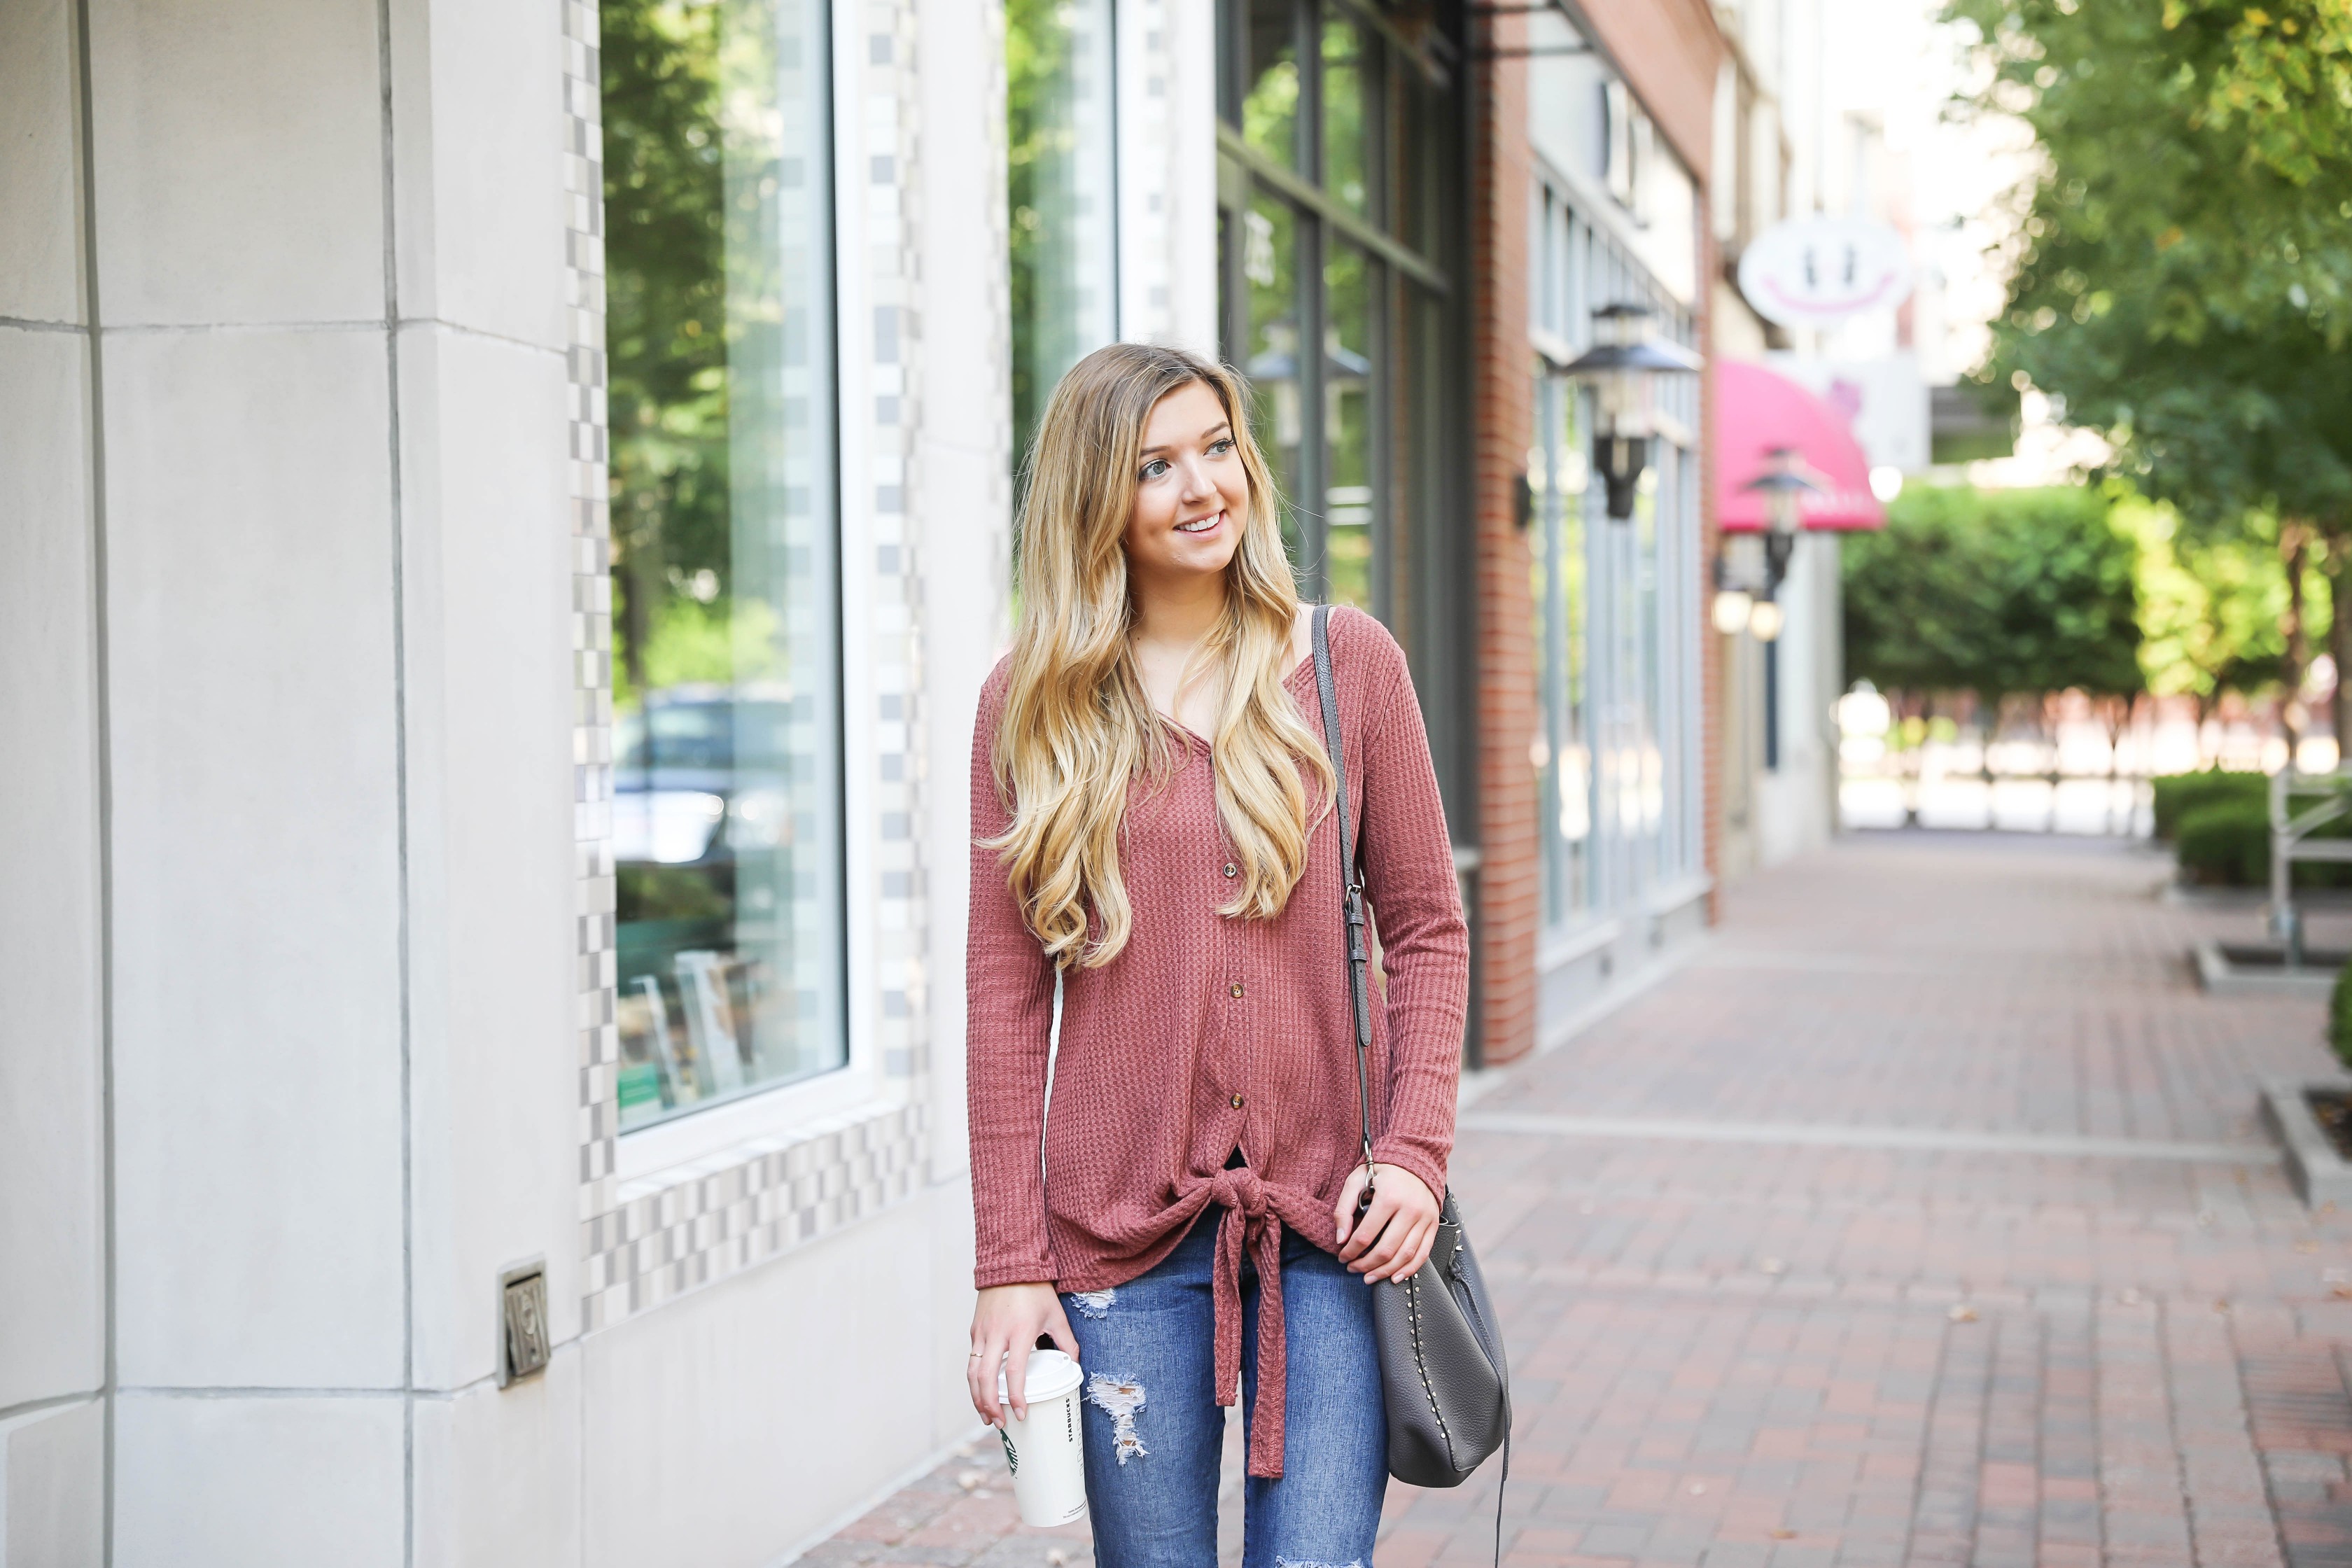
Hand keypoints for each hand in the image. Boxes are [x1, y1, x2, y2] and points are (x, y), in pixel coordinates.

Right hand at [967, 1283, 1078, 1426]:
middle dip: (990, 1405)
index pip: (1015, 1371)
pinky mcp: (974, 1330)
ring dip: (977, 1397)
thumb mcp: (1056, 1315)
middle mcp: (997, 1333)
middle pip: (986, 1377)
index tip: (1021, 1413)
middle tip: (999, 1423)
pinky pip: (971, 1360)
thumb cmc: (1035, 1290)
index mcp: (1020, 1331)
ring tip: (986, 1416)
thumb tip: (1074, 1365)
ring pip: (972, 1372)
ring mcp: (982, 1332)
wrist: (1010, 1264)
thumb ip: (1066, 1342)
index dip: (1017, 1396)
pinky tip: (982, 1393)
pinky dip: (975, 1380)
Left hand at [1333, 1163, 1440, 1283]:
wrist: (1414, 1157)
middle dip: (1365, 1265)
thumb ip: (1344, 1209)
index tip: (1342, 1256)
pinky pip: (1423, 1253)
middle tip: (1353, 1268)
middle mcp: (1410, 1209)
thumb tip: (1341, 1238)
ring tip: (1370, 1277)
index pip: (1366, 1235)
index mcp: (1389, 1198)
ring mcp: (1425, 1218)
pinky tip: (1395, 1276)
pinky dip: (1409, 1269)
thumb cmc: (1382, 1170)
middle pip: (1386, 1250)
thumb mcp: (1356, 1181)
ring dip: (1385, 1271)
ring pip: (1405, 1256)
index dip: (1351, 1251)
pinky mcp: (1433, 1223)